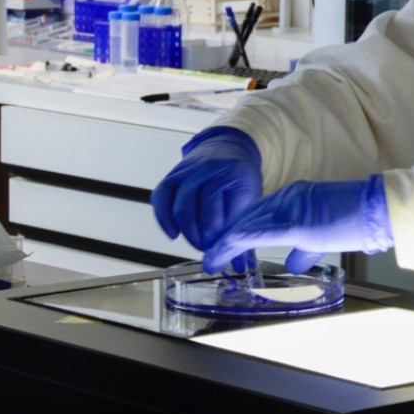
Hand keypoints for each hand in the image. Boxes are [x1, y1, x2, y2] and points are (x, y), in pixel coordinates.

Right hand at [150, 127, 262, 254]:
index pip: (230, 210)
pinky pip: (161, 197)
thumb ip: (244, 229)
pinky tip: (173, 234)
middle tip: (210, 251)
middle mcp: (211, 170)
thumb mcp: (251, 198)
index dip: (225, 235)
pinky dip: (164, 218)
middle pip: (205, 209)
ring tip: (197, 245)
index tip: (225, 251)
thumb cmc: (239, 179)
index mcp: (238, 175)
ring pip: (182, 205)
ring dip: (188, 231)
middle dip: (206, 236)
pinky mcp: (172, 175)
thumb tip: (240, 267)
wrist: (227, 147)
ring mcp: (189, 171)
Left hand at [203, 175, 392, 275]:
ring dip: (225, 243)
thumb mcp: (326, 234)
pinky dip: (236, 242)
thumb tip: (292, 262)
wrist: (379, 211)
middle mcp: (289, 196)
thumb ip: (306, 248)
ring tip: (211, 258)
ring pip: (247, 223)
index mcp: (296, 196)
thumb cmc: (359, 222)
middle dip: (224, 237)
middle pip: (246, 216)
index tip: (225, 245)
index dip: (238, 229)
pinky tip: (223, 251)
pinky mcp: (298, 222)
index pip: (258, 212)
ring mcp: (292, 206)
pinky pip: (258, 232)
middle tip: (210, 255)